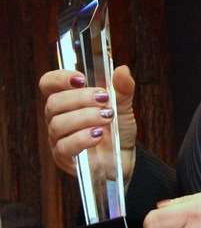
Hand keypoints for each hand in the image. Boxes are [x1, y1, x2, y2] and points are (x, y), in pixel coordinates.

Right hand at [40, 65, 136, 181]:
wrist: (124, 156)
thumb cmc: (118, 128)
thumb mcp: (124, 106)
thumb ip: (123, 88)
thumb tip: (122, 70)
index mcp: (68, 99)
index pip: (48, 84)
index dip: (59, 78)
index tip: (81, 79)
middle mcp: (58, 117)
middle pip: (53, 103)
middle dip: (80, 98)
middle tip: (104, 99)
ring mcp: (58, 138)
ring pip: (58, 124)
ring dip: (85, 117)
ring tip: (108, 117)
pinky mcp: (63, 157)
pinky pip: (64, 146)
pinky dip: (82, 138)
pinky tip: (99, 135)